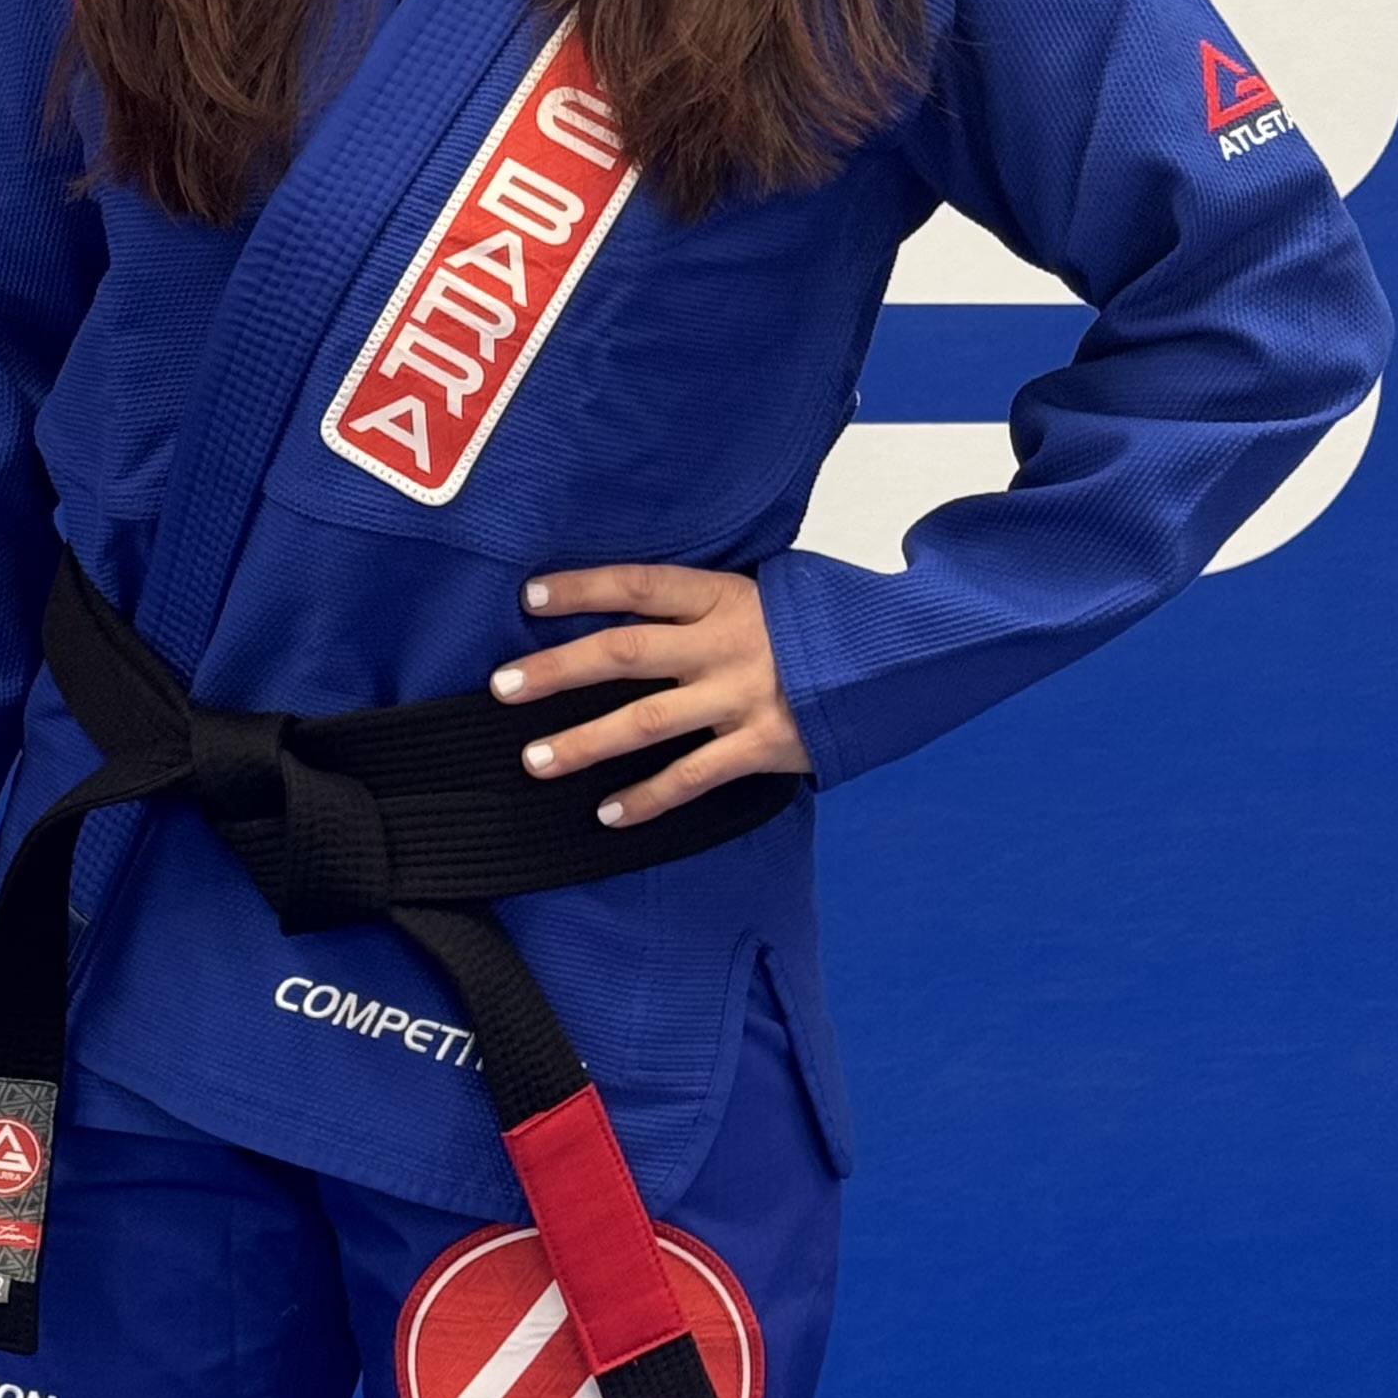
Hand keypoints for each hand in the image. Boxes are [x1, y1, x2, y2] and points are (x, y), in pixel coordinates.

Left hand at [488, 562, 811, 826]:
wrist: (895, 660)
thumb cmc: (814, 625)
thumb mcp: (761, 591)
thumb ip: (700, 604)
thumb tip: (627, 609)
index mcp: (721, 595)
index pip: (638, 584)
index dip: (583, 588)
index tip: (529, 596)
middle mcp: (724, 643)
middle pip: (625, 652)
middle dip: (558, 670)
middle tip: (502, 687)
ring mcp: (742, 697)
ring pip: (647, 721)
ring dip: (585, 742)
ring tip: (535, 760)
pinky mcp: (762, 746)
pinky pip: (693, 776)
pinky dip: (649, 797)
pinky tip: (608, 812)